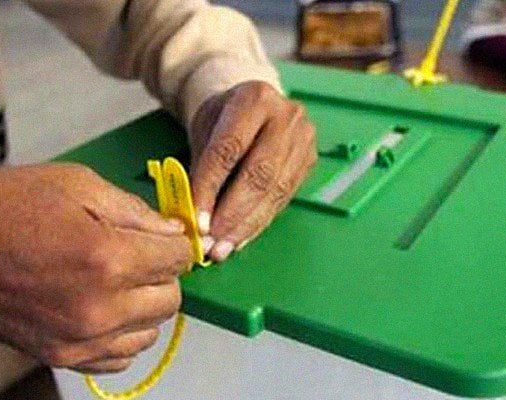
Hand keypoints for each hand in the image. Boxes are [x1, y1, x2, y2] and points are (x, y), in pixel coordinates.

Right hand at [0, 164, 191, 373]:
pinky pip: (120, 357)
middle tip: (141, 254)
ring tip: (120, 281)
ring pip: (151, 331)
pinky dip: (123, 334)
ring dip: (145, 305)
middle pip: (171, 299)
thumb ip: (135, 210)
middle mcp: (100, 307)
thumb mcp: (76, 184)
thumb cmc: (0, 207)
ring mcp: (80, 339)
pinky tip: (106, 308)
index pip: (179, 258)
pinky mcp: (61, 357)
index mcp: (108, 257)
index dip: (176, 242)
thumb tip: (173, 231)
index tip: (166, 237)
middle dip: (163, 273)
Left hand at [189, 81, 316, 260]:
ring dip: (246, 225)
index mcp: (254, 98)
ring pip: (275, 191)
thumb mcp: (204, 129)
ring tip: (223, 248)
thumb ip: (200, 167)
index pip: (229, 149)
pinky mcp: (310, 161)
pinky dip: (259, 222)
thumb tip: (195, 217)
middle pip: (259, 174)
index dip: (210, 187)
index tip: (196, 220)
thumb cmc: (222, 120)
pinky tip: (241, 238)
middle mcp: (286, 116)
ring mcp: (303, 139)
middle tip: (212, 242)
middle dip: (232, 214)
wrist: (253, 105)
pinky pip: (283, 199)